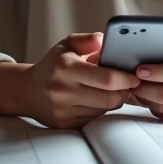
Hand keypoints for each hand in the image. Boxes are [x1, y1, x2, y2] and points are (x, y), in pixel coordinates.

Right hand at [19, 33, 139, 129]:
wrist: (28, 90)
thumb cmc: (53, 65)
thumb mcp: (67, 44)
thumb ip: (88, 40)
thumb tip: (105, 40)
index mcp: (66, 67)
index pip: (107, 79)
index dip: (125, 79)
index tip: (134, 76)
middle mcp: (63, 90)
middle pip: (109, 98)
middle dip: (124, 92)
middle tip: (128, 84)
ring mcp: (63, 109)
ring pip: (103, 110)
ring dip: (113, 101)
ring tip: (112, 90)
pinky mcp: (65, 124)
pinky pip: (93, 119)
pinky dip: (101, 110)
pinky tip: (97, 99)